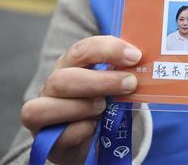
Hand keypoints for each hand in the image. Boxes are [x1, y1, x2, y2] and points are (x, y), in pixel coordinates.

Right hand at [20, 36, 140, 164]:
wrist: (90, 136)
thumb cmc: (103, 102)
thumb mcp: (114, 85)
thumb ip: (124, 74)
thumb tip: (146, 66)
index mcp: (70, 65)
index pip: (81, 50)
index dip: (108, 49)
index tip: (135, 56)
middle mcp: (52, 86)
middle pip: (62, 78)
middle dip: (99, 81)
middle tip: (129, 84)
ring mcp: (42, 112)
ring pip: (45, 107)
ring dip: (82, 107)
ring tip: (104, 108)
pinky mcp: (46, 138)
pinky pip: (59, 135)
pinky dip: (80, 130)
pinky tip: (94, 128)